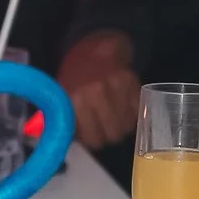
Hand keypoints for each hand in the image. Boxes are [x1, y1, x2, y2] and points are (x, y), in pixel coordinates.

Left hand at [58, 29, 141, 150]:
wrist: (94, 53)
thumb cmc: (74, 80)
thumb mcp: (61, 100)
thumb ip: (61, 122)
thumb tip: (61, 144)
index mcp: (76, 99)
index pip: (92, 138)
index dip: (92, 141)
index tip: (91, 137)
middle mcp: (97, 93)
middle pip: (112, 134)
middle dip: (108, 136)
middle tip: (103, 130)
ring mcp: (118, 87)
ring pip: (127, 125)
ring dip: (121, 126)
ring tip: (112, 120)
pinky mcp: (133, 82)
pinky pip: (137, 112)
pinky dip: (131, 115)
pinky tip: (122, 110)